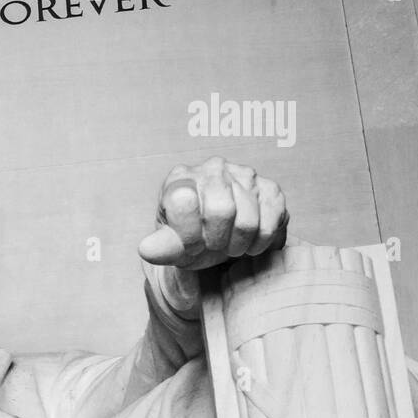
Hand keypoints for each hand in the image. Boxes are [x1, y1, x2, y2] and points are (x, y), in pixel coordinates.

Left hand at [138, 157, 287, 315]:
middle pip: (221, 210)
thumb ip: (160, 248)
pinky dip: (260, 241)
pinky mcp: (270, 188)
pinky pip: (272, 220)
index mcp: (180, 178)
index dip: (189, 234)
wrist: (222, 239)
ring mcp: (244, 174)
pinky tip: (249, 242)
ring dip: (239, 244)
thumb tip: (146, 249)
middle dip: (217, 240)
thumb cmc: (192, 239)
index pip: (184, 201)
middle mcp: (212, 168)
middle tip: (214, 246)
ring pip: (248, 219)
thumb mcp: (172, 247)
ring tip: (230, 245)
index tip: (191, 246)